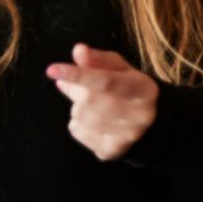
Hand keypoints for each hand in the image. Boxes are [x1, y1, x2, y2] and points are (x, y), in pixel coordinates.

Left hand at [47, 44, 158, 161]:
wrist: (150, 124)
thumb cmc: (129, 89)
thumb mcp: (120, 70)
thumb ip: (99, 60)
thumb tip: (79, 51)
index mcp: (144, 89)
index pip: (106, 81)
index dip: (78, 74)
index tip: (52, 70)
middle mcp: (140, 114)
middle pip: (90, 100)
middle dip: (78, 92)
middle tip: (82, 88)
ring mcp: (127, 136)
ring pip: (82, 117)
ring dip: (77, 108)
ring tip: (91, 105)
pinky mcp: (112, 151)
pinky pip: (78, 132)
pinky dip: (77, 123)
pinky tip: (92, 121)